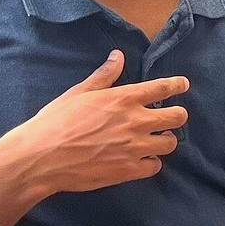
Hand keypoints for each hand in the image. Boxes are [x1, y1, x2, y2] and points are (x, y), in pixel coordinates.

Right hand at [0, 50, 186, 195]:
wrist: (42, 157)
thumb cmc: (56, 121)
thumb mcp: (79, 92)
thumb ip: (104, 75)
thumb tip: (118, 55)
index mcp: (124, 98)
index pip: (162, 88)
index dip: (176, 85)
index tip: (183, 84)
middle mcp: (136, 121)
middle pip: (176, 117)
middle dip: (177, 115)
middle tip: (171, 117)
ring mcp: (135, 147)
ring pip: (170, 143)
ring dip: (165, 140)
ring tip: (156, 140)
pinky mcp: (129, 170)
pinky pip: (155, 166)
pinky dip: (151, 162)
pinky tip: (142, 160)